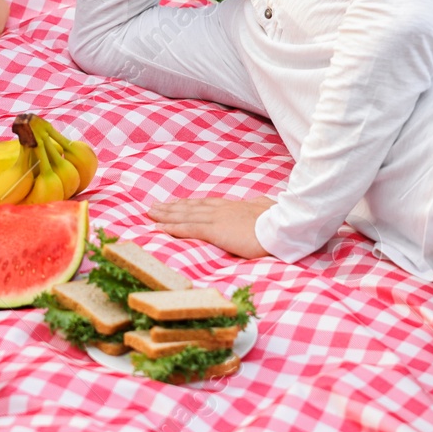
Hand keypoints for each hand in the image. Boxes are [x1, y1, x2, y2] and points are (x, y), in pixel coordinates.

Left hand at [146, 197, 275, 258]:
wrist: (281, 226)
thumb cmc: (279, 220)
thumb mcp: (268, 208)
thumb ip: (261, 205)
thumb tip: (263, 202)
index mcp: (233, 206)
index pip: (205, 204)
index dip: (189, 203)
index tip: (176, 203)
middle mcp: (221, 209)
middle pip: (190, 207)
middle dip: (171, 207)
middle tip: (154, 206)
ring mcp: (216, 218)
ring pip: (184, 215)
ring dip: (166, 214)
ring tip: (151, 213)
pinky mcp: (214, 230)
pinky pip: (187, 228)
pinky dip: (171, 227)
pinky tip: (158, 227)